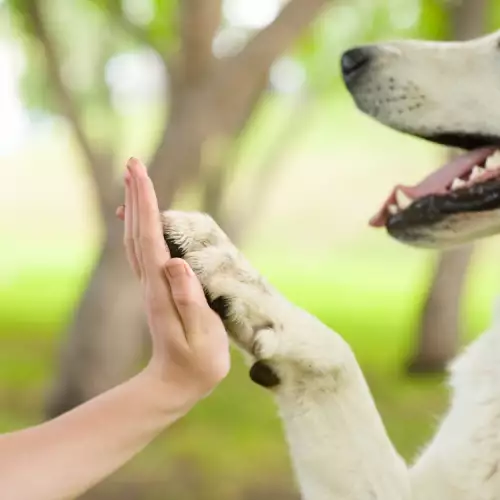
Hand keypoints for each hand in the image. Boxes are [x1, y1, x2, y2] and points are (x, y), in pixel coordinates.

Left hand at [117, 158, 229, 403]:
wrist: (176, 383)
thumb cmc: (197, 363)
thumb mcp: (200, 336)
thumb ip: (189, 300)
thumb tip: (174, 262)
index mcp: (162, 290)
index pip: (151, 239)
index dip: (147, 205)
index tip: (140, 174)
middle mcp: (150, 283)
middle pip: (138, 232)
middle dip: (137, 196)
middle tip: (133, 163)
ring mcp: (150, 285)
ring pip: (136, 239)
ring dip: (136, 208)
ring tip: (135, 181)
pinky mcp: (156, 289)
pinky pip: (143, 251)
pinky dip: (140, 227)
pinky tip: (140, 217)